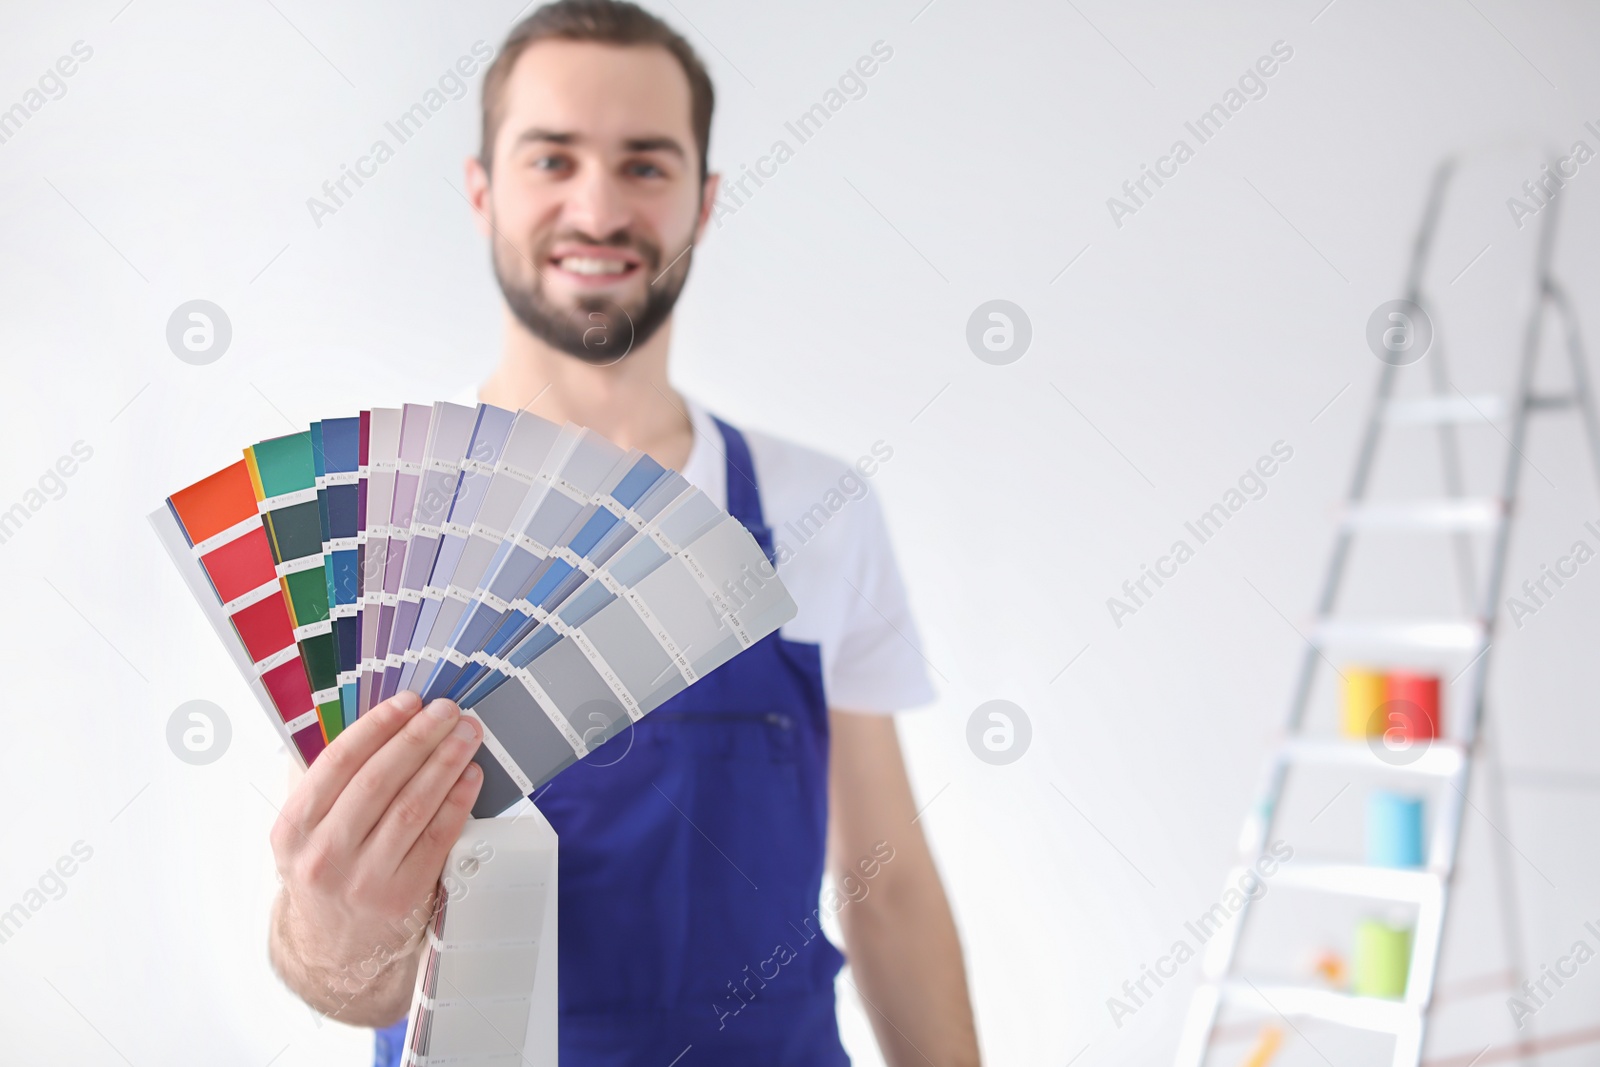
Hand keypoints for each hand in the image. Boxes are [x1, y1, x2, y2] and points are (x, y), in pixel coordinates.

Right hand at [267, 691, 482, 1023]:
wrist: (335, 950)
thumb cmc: (326, 873)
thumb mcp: (304, 834)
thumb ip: (322, 783)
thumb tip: (364, 721)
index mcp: (293, 830)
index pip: (337, 764)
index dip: (376, 727)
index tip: (407, 701)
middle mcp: (324, 855)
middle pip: (379, 782)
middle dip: (418, 738)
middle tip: (447, 710)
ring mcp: (364, 879)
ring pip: (412, 807)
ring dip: (445, 763)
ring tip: (466, 734)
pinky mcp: (402, 896)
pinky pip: (437, 837)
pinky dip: (457, 801)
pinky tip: (471, 776)